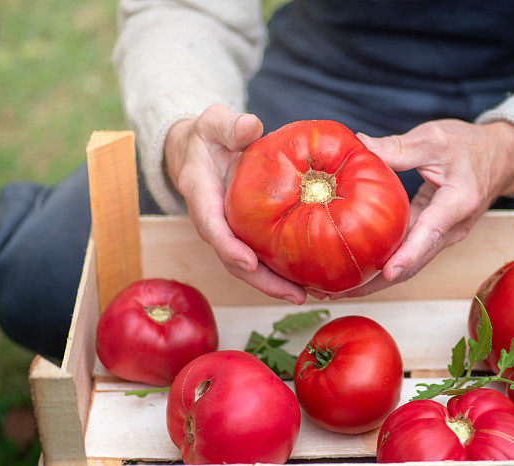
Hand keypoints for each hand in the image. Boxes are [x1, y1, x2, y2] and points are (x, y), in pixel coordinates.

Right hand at [164, 104, 307, 303]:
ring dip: (276, 285)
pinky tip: (311, 281)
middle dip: (261, 281)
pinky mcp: (246, 235)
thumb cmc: (211, 135)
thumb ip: (230, 125)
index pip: (211, 226)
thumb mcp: (215, 122)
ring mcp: (230, 231)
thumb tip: (250, 126)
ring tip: (309, 295)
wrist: (201, 150)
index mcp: (201, 194)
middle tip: (294, 294)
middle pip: (233, 260)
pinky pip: (263, 257)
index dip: (228, 247)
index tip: (249, 262)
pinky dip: (282, 272)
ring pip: (249, 267)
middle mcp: (214, 221)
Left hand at [329, 119, 513, 298]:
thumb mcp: (435, 138)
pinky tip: (356, 270)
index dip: (409, 254)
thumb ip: (398, 147)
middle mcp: (454, 227)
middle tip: (337, 290)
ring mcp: (444, 236)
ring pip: (410, 264)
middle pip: (415, 261)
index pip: (431, 231)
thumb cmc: (470, 146)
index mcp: (458, 201)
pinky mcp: (433, 236)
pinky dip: (383, 264)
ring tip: (337, 289)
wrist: (502, 158)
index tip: (387, 272)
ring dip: (376, 279)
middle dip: (378, 281)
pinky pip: (408, 254)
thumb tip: (357, 147)